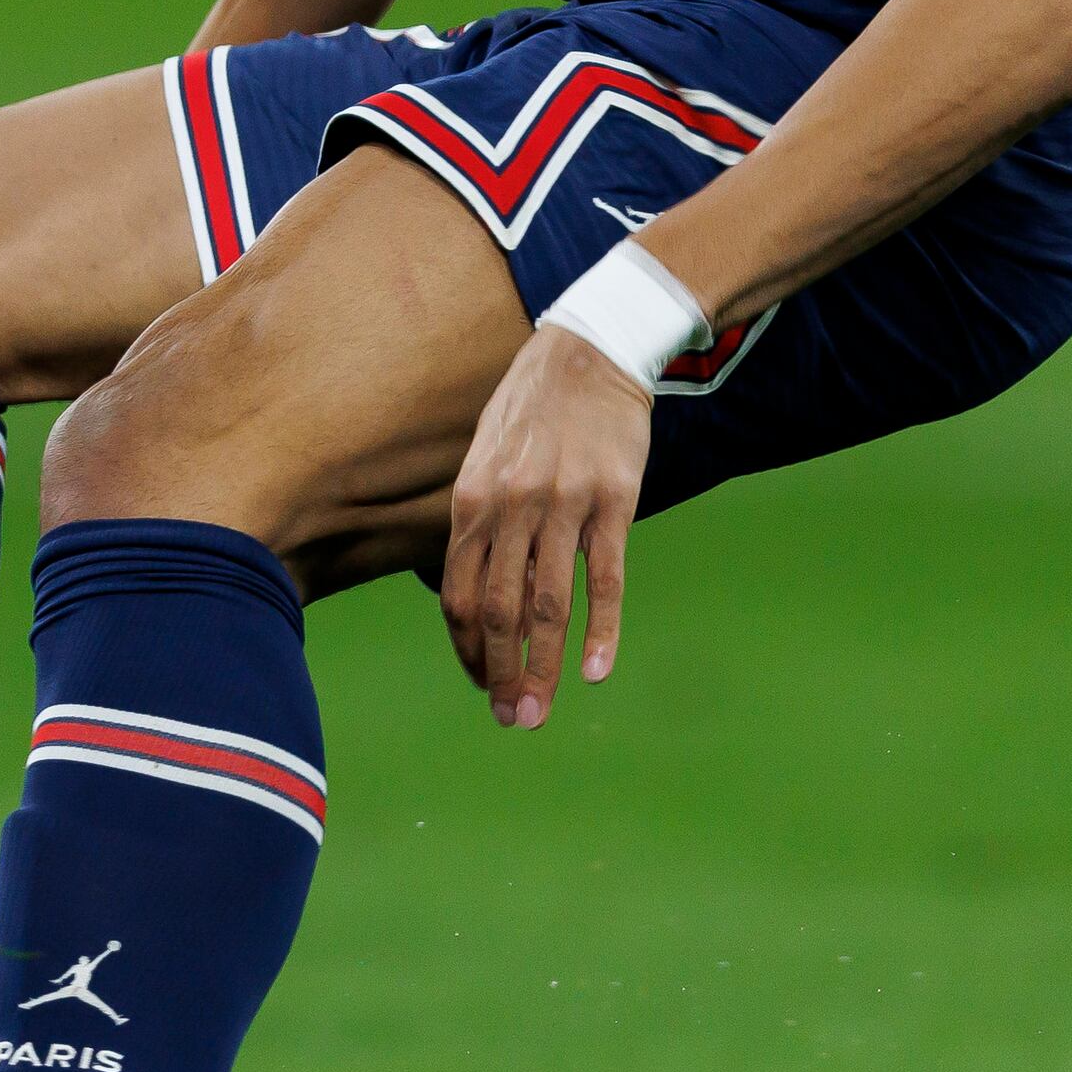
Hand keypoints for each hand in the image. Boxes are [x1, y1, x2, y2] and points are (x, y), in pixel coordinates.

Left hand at [437, 323, 651, 726]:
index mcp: (470, 501)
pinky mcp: (614, 502)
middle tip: (512, 719)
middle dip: (501, 673)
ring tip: (540, 710)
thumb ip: (475, 520)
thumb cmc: (532, 410)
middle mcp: (509, 507)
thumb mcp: (482, 457)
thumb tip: (467, 586)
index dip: (467, 648)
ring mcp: (562, 506)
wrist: (590, 352)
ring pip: (546, 605)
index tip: (482, 684)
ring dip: (541, 666)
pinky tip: (593, 672)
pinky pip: (603, 579)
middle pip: (498, 610)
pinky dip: (599, 630)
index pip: (458, 594)